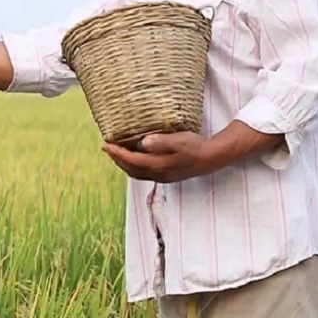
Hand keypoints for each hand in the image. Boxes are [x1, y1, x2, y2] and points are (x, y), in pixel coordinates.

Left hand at [102, 132, 223, 182]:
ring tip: (117, 153)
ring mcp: (162, 177)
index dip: (117, 153)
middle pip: (130, 169)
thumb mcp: (180, 140)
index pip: (131, 160)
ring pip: (136, 173)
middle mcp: (157, 174)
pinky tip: (134, 158)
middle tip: (107, 147)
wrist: (212, 159)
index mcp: (158, 165)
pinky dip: (134, 166)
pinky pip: (143, 173)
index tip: (106, 144)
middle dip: (117, 159)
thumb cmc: (196, 147)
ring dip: (124, 163)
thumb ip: (161, 142)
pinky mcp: (166, 176)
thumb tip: (143, 142)